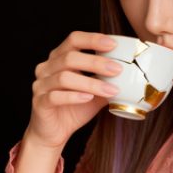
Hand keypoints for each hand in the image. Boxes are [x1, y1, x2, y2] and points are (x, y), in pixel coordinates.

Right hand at [26, 31, 120, 148]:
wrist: (53, 133)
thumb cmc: (73, 109)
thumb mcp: (95, 93)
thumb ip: (107, 81)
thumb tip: (133, 75)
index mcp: (59, 58)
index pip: (73, 39)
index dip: (92, 39)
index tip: (113, 44)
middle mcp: (47, 68)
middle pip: (70, 57)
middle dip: (96, 62)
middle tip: (118, 69)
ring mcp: (40, 85)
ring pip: (64, 77)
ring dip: (91, 83)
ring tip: (111, 89)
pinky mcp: (39, 102)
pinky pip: (55, 96)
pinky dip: (74, 96)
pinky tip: (89, 98)